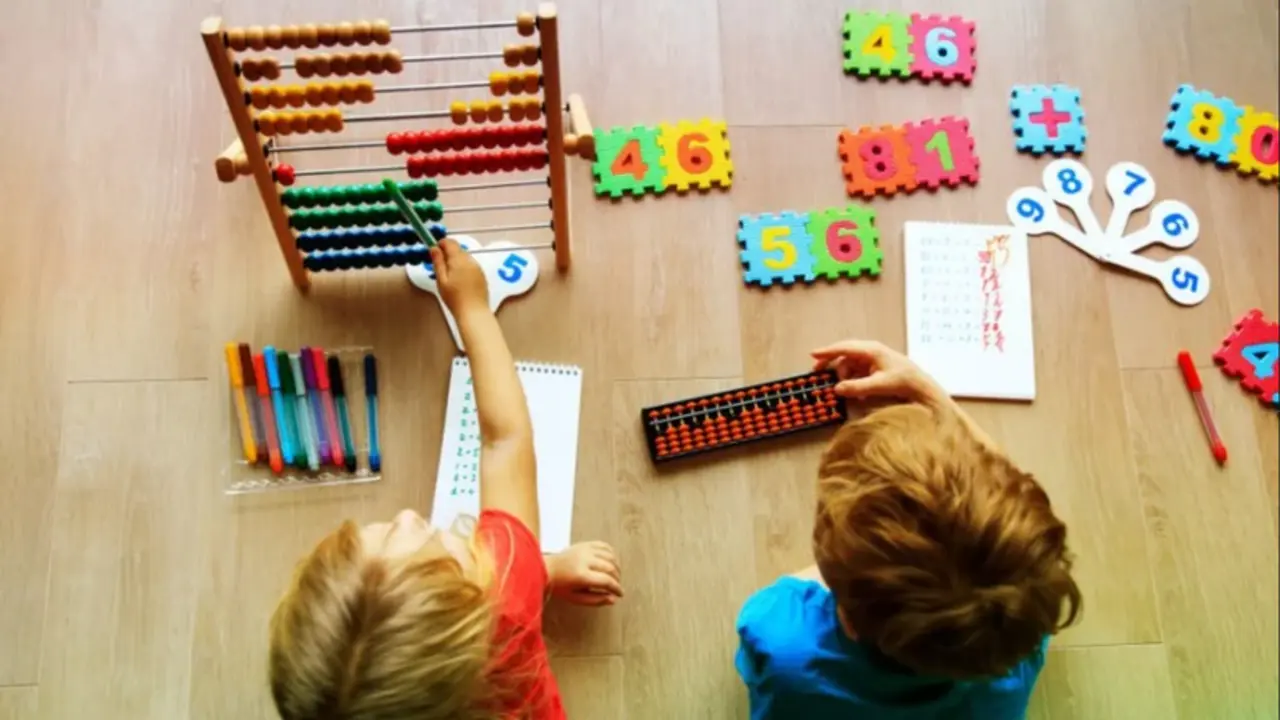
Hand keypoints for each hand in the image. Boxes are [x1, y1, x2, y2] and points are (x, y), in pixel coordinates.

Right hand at [429, 238, 488, 315]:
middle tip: (439, 267)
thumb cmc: (454, 298)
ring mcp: (478, 267)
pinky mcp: (482, 275)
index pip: (450, 242)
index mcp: (459, 259)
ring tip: (449, 276)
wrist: (473, 312)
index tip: (434, 251)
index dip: (440, 244)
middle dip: (448, 254)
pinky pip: (471, 266)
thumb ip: (438, 262)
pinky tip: (459, 281)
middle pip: (458, 249)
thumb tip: (434, 248)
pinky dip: (463, 268)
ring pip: (465, 257)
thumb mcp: (441, 279)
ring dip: (456, 261)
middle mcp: (470, 260)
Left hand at [545, 541, 622, 606]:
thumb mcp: (575, 598)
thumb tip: (613, 599)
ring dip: (616, 567)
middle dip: (617, 578)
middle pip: (610, 568)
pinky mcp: (585, 544)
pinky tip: (611, 562)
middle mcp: (585, 560)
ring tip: (615, 576)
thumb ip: (595, 600)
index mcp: (581, 575)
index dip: (616, 588)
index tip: (620, 594)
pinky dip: (611, 554)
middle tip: (616, 586)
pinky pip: (604, 546)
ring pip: (610, 556)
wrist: (546, 568)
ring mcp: (585, 550)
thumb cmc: (560, 586)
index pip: (606, 581)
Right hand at [810, 339, 942, 403]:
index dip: (827, 351)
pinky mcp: (876, 368)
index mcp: (871, 350)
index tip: (812, 354)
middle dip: (831, 363)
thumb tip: (836, 389)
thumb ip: (857, 387)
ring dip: (844, 376)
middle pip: (845, 354)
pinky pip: (858, 372)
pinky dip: (853, 381)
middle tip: (817, 371)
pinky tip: (855, 393)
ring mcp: (873, 359)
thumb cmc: (903, 382)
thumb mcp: (879, 385)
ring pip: (850, 365)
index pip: (844, 348)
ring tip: (840, 389)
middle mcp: (870, 351)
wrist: (922, 387)